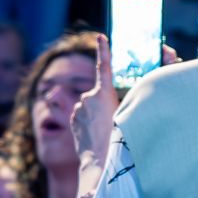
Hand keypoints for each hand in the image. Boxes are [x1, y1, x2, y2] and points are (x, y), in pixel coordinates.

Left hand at [73, 34, 119, 165]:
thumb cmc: (118, 139)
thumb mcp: (125, 114)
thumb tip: (111, 94)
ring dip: (96, 113)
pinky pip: (82, 114)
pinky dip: (88, 120)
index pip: (103, 66)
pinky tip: (94, 133)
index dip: (103, 50)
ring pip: (90, 105)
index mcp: (103, 93)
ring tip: (104, 130)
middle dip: (105, 102)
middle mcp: (87, 97)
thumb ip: (121, 99)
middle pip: (99, 93)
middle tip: (112, 120)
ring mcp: (77, 108)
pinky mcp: (72, 118)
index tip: (100, 36)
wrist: (99, 161)